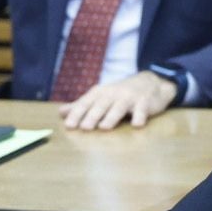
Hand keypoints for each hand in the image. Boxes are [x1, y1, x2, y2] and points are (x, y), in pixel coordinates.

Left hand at [58, 71, 177, 130]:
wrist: (150, 83)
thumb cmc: (121, 94)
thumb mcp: (101, 97)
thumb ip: (82, 105)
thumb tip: (61, 112)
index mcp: (101, 93)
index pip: (86, 103)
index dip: (77, 113)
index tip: (68, 125)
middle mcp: (114, 93)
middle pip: (101, 105)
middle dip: (92, 115)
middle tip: (84, 127)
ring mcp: (130, 97)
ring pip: (120, 107)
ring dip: (112, 116)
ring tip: (104, 127)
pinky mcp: (145, 102)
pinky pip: (142, 110)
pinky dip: (140, 116)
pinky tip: (137, 124)